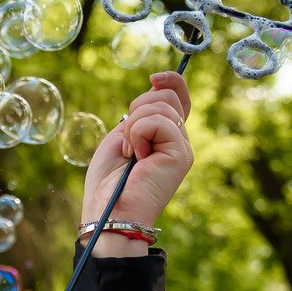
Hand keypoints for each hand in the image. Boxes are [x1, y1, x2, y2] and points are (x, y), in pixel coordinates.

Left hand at [83, 71, 193, 236]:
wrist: (109, 212)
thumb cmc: (108, 182)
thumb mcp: (121, 137)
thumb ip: (140, 115)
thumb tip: (156, 86)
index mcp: (165, 138)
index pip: (179, 98)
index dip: (170, 81)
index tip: (152, 78)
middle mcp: (179, 142)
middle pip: (168, 97)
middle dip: (138, 108)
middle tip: (126, 141)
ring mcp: (183, 148)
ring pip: (162, 106)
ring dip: (133, 125)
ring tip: (129, 153)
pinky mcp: (182, 155)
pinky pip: (158, 121)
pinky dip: (137, 134)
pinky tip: (136, 157)